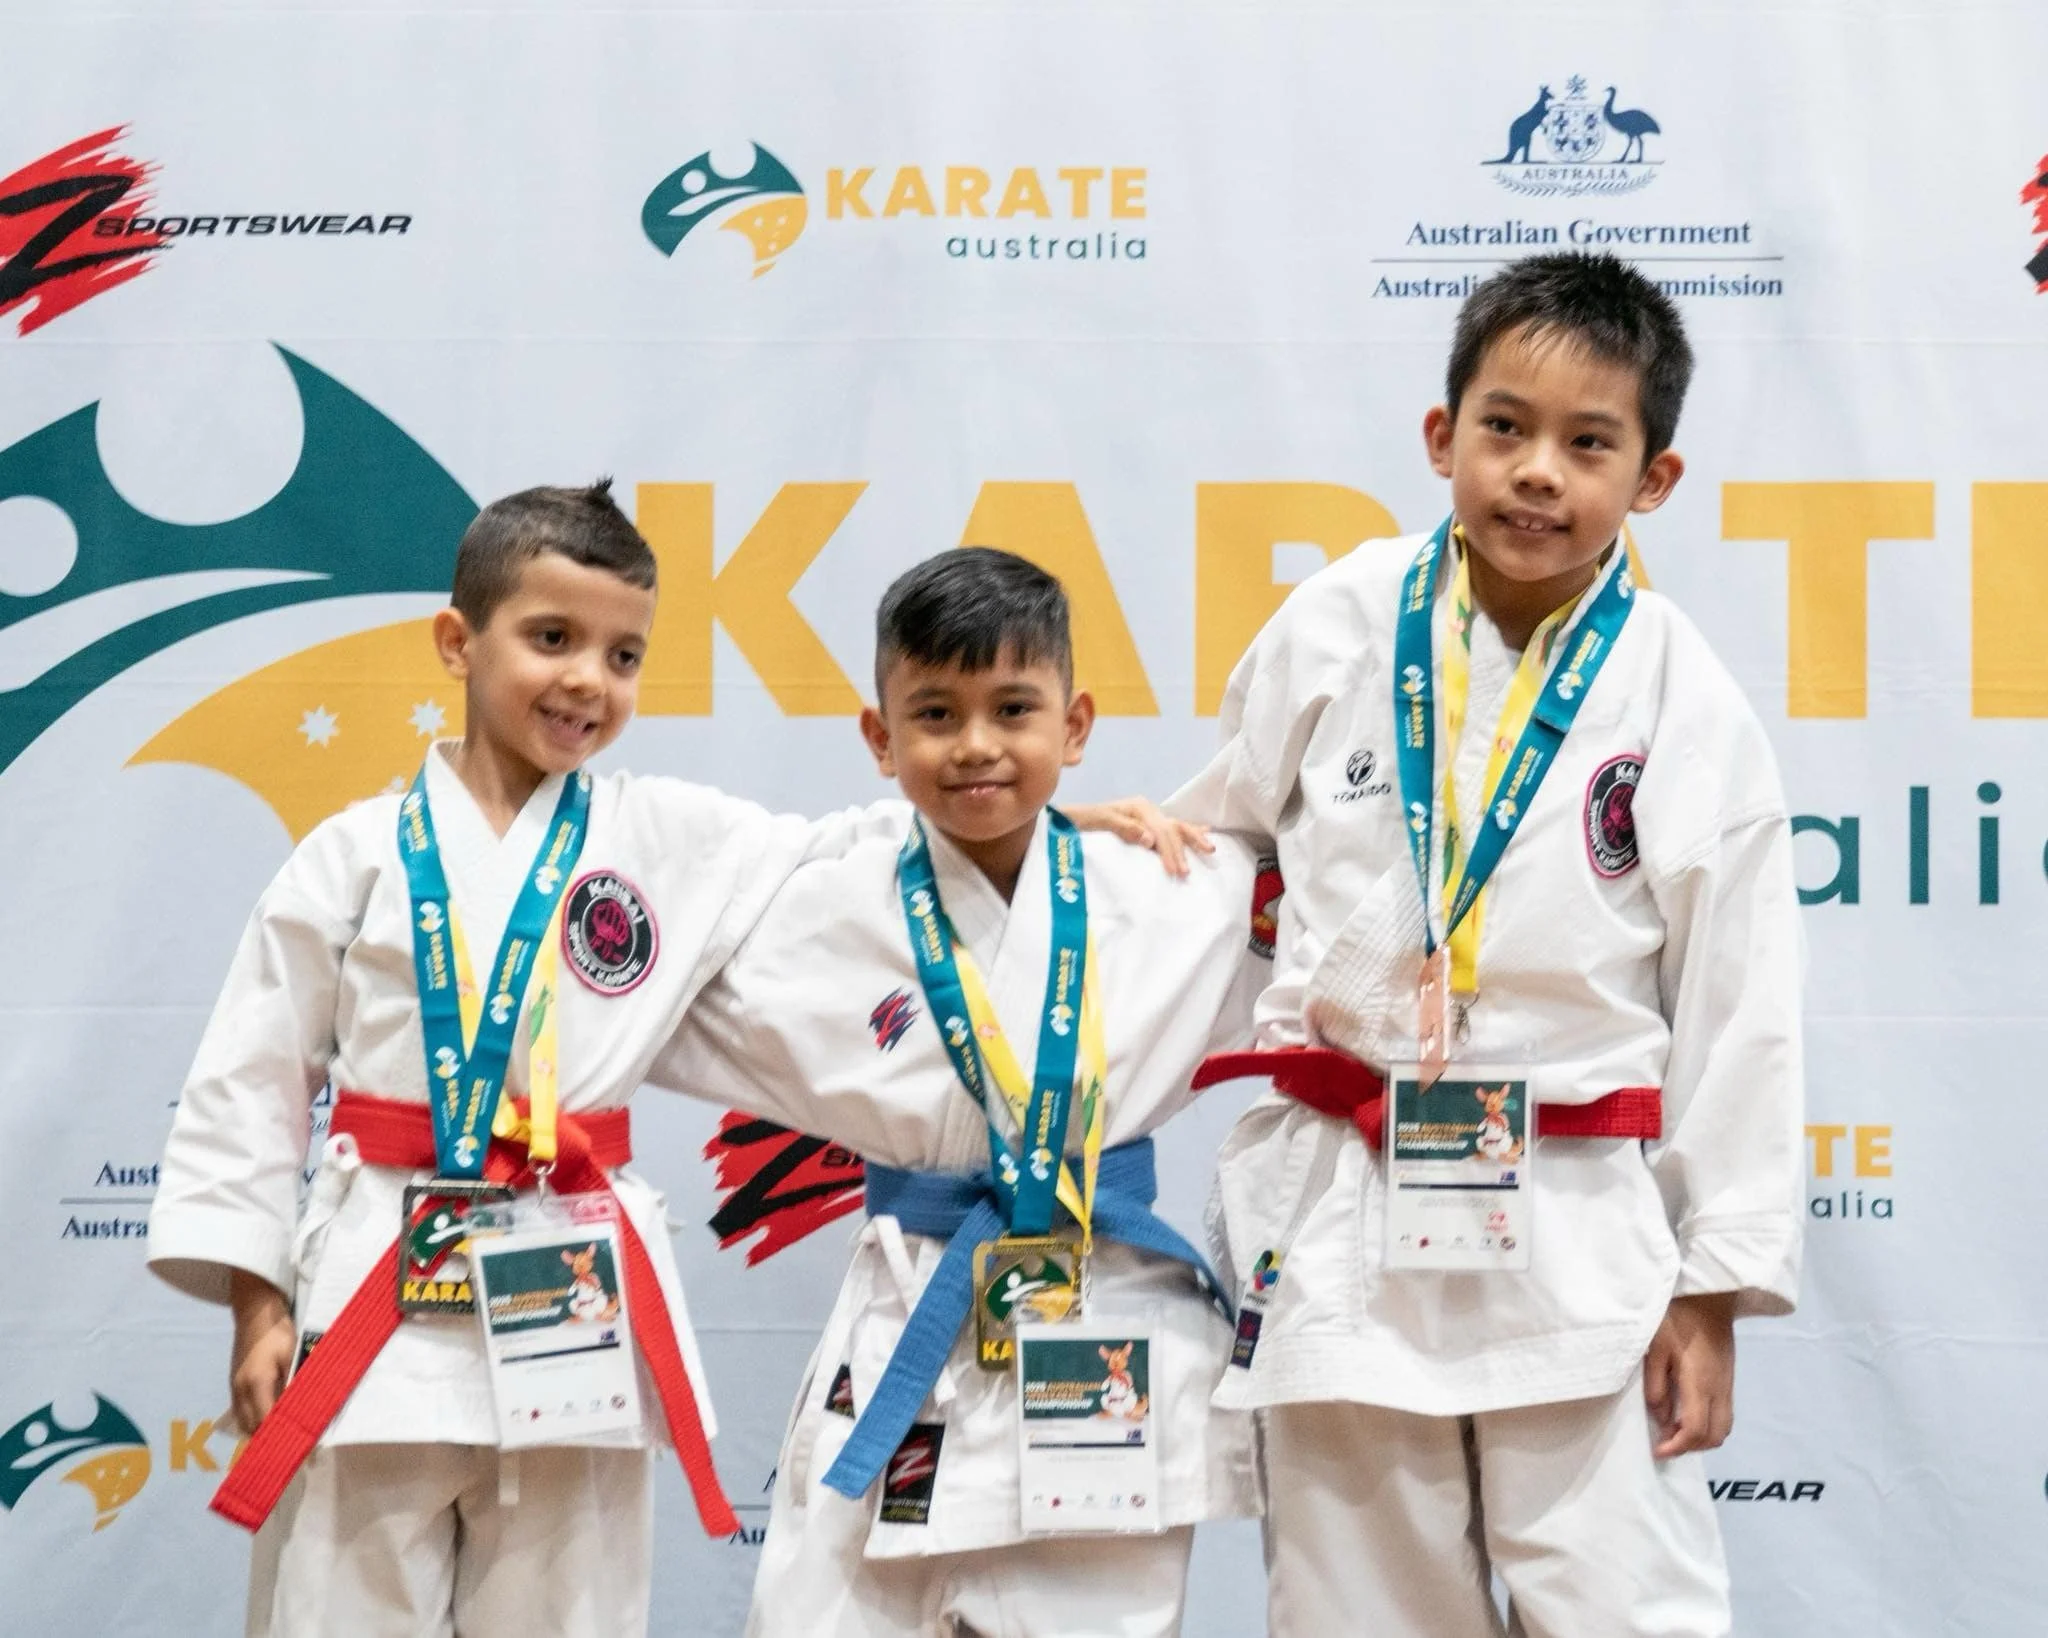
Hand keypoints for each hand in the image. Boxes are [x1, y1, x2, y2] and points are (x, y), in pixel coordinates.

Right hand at [228, 1270, 295, 1435]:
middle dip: (271, 1441)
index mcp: (257, 1383)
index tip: (299, 1449)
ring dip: (262, 1433)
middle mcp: (241, 1391)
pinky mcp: (235, 1385)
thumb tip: (305, 1407)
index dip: (281, 1438)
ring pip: (246, 1423)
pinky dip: (256, 1422)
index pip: (267, 1421)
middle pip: (253, 1429)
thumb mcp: (292, 1354)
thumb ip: (295, 1382)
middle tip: (295, 1449)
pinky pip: (243, 1413)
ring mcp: (235, 1389)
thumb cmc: (277, 1331)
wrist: (255, 1311)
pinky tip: (272, 1423)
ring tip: (284, 1439)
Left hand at [1066, 799, 1213, 877]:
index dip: (1168, 850)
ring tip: (1210, 850)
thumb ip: (1122, 827)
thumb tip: (1149, 839)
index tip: (1174, 871)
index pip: (1160, 830)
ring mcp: (1147, 817)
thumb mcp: (1096, 822)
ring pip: (1176, 827)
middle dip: (1181, 850)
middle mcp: (1145, 810)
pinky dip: (1189, 830)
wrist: (1066, 821)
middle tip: (1186, 873)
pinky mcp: (1146, 827)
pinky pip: (1172, 828)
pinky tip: (1205, 831)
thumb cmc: (1078, 822)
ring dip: (1193, 839)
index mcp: (1137, 808)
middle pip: (1171, 829)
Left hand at [1643, 1291, 1736, 1458]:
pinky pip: (1725, 1413)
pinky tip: (1687, 1414)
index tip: (1658, 1451)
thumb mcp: (1655, 1348)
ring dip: (1702, 1437)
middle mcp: (1719, 1389)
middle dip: (1691, 1447)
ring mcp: (1728, 1384)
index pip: (1696, 1430)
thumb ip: (1656, 1385)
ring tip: (1675, 1430)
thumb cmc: (1677, 1318)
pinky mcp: (1729, 1378)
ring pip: (1724, 1427)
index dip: (1677, 1447)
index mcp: (1700, 1383)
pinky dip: (1709, 1424)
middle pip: (1715, 1436)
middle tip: (1665, 1443)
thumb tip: (1661, 1417)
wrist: (1708, 1298)